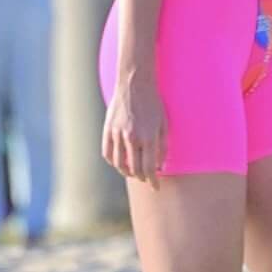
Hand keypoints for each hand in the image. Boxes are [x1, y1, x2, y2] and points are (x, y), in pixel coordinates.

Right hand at [101, 73, 166, 189]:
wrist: (135, 84)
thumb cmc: (153, 104)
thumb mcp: (164, 122)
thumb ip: (163, 145)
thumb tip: (160, 165)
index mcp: (149, 136)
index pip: (150, 168)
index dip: (153, 180)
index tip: (156, 187)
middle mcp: (132, 138)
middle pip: (135, 169)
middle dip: (142, 176)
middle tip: (147, 177)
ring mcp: (118, 135)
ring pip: (120, 165)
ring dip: (128, 171)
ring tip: (134, 171)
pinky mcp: (107, 131)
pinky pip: (108, 155)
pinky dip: (114, 162)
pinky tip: (121, 162)